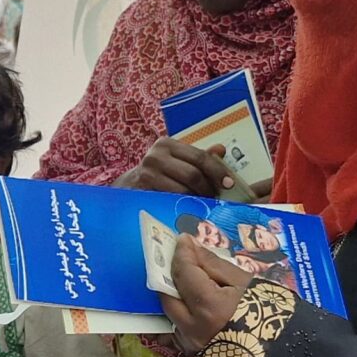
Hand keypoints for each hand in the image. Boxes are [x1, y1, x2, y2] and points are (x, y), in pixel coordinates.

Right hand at [116, 137, 233, 196]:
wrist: (128, 186)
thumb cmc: (158, 173)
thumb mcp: (176, 160)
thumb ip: (198, 157)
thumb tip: (221, 150)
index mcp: (167, 145)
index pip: (199, 157)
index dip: (217, 170)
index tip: (229, 183)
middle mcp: (156, 156)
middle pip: (193, 175)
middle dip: (208, 189)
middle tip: (216, 199)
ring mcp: (147, 174)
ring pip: (183, 191)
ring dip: (197, 201)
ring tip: (204, 206)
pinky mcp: (142, 192)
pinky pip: (170, 202)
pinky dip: (183, 207)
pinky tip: (190, 211)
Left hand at [157, 239, 257, 353]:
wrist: (278, 350)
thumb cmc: (268, 313)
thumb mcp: (244, 283)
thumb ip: (214, 265)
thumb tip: (192, 248)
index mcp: (209, 308)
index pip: (185, 273)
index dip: (182, 254)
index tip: (182, 240)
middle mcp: (193, 328)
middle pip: (169, 294)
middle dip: (172, 274)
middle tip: (182, 260)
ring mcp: (190, 344)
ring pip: (170, 313)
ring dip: (175, 294)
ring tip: (187, 280)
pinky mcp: (191, 353)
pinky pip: (176, 330)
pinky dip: (180, 314)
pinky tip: (189, 304)